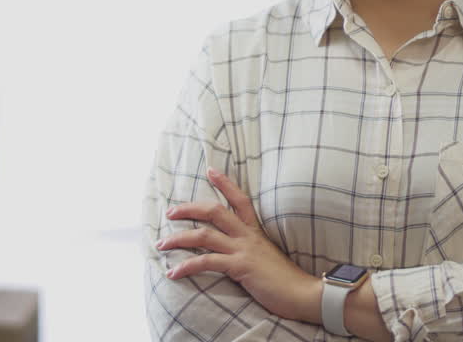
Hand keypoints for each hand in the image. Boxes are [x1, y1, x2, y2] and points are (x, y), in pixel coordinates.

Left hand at [158, 168, 320, 323]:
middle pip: (214, 211)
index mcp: (255, 231)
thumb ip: (251, 249)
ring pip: (204, 235)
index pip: (240, 199)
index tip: (210, 170)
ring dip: (178, 239)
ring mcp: (243, 249)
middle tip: (170, 211)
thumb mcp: (266, 256)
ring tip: (161, 244)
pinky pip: (206, 262)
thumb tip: (234, 251)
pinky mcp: (240, 266)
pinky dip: (186, 267)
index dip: (225, 183)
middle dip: (189, 209)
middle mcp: (248, 236)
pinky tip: (173, 272)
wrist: (301, 293)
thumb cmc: (283, 279)